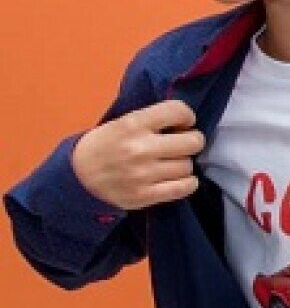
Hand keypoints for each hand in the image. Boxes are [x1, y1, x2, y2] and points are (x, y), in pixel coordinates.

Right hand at [70, 99, 204, 209]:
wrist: (77, 177)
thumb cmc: (104, 145)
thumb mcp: (122, 123)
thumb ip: (152, 120)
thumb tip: (186, 123)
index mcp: (132, 124)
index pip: (178, 111)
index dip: (186, 116)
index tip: (182, 123)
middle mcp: (140, 148)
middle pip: (193, 142)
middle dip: (191, 141)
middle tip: (181, 144)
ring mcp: (143, 174)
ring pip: (188, 166)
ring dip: (183, 164)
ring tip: (171, 163)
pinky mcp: (145, 196)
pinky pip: (184, 188)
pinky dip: (188, 183)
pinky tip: (179, 179)